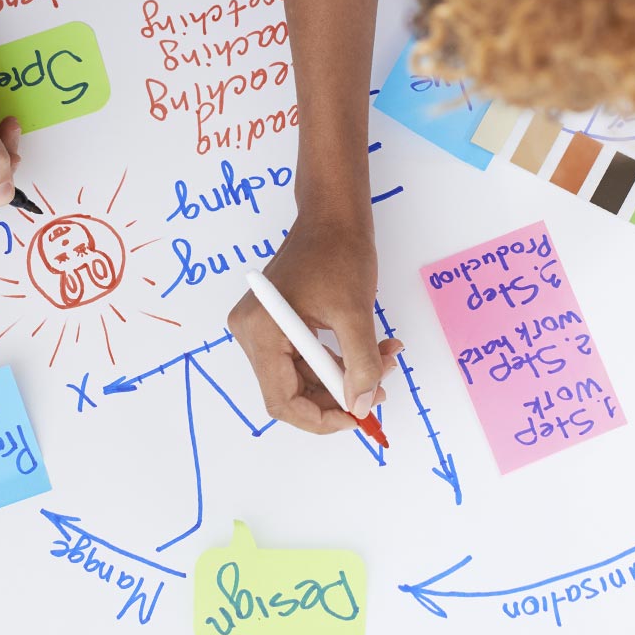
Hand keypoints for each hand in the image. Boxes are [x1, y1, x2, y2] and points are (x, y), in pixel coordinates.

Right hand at [228, 217, 401, 433]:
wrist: (332, 216)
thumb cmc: (339, 253)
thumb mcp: (355, 314)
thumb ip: (360, 365)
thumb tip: (362, 406)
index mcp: (261, 332)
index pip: (281, 400)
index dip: (320, 418)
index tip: (356, 416)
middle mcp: (251, 333)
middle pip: (290, 391)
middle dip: (338, 395)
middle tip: (379, 389)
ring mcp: (261, 328)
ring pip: (302, 376)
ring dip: (343, 376)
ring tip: (383, 360)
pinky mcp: (275, 323)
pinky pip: (304, 357)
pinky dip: (336, 359)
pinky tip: (370, 349)